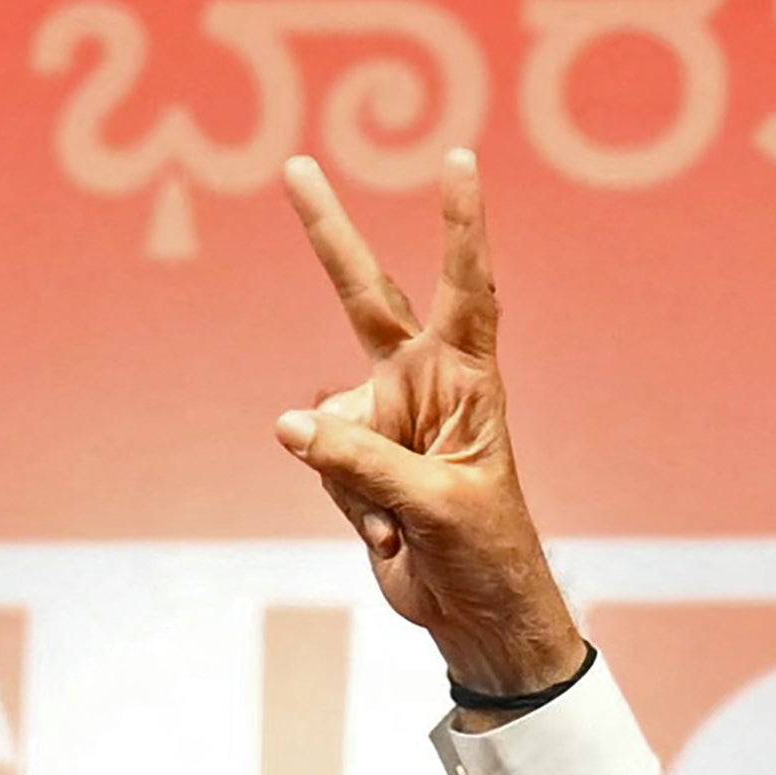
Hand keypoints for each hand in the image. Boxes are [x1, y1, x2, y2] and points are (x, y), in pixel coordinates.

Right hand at [273, 148, 585, 711]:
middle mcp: (423, 386)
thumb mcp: (436, 508)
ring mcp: (385, 420)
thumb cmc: (486, 555)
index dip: (460, 227)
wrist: (476, 614)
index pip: (467, 290)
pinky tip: (390, 534)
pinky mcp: (353, 459)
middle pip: (364, 297)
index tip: (458, 160)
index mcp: (468, 382)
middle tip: (295, 164)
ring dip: (356, 482)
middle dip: (328, 234)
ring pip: (327, 421)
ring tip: (406, 521)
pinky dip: (348, 504)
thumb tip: (289, 424)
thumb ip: (363, 463)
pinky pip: (320, 461)